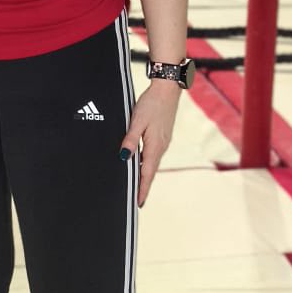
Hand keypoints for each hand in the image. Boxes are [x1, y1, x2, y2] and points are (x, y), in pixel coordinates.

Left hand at [120, 80, 180, 207]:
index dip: (142, 189)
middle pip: (151, 171)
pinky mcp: (163, 136)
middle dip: (144, 186)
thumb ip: (130, 140)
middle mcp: (161, 147)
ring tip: (139, 187)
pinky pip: (154, 155)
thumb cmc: (151, 103)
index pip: (147, 173)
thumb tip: (123, 157)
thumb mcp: (137, 121)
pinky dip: (148, 164)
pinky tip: (143, 165)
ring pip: (153, 163)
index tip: (138, 203)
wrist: (168, 89)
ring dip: (146, 176)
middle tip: (137, 200)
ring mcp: (163, 142)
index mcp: (155, 146)